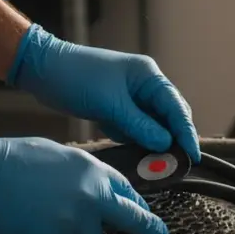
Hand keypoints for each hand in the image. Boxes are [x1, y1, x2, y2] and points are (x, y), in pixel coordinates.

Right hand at [0, 127, 168, 233]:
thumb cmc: (9, 160)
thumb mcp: (58, 156)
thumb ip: (84, 176)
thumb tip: (96, 190)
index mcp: (94, 172)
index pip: (129, 192)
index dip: (136, 205)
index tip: (144, 213)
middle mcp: (92, 198)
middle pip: (132, 221)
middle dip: (148, 229)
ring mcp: (74, 223)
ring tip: (49, 220)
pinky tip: (35, 230)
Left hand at [7, 25, 201, 162]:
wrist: (43, 69)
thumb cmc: (76, 77)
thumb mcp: (110, 104)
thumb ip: (140, 125)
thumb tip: (165, 144)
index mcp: (149, 76)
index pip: (176, 107)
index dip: (186, 132)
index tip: (192, 155)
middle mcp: (145, 85)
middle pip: (169, 117)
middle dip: (173, 139)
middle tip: (177, 164)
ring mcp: (132, 97)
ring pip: (153, 124)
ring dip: (155, 142)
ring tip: (159, 164)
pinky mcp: (118, 107)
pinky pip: (136, 127)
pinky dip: (137, 140)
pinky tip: (138, 154)